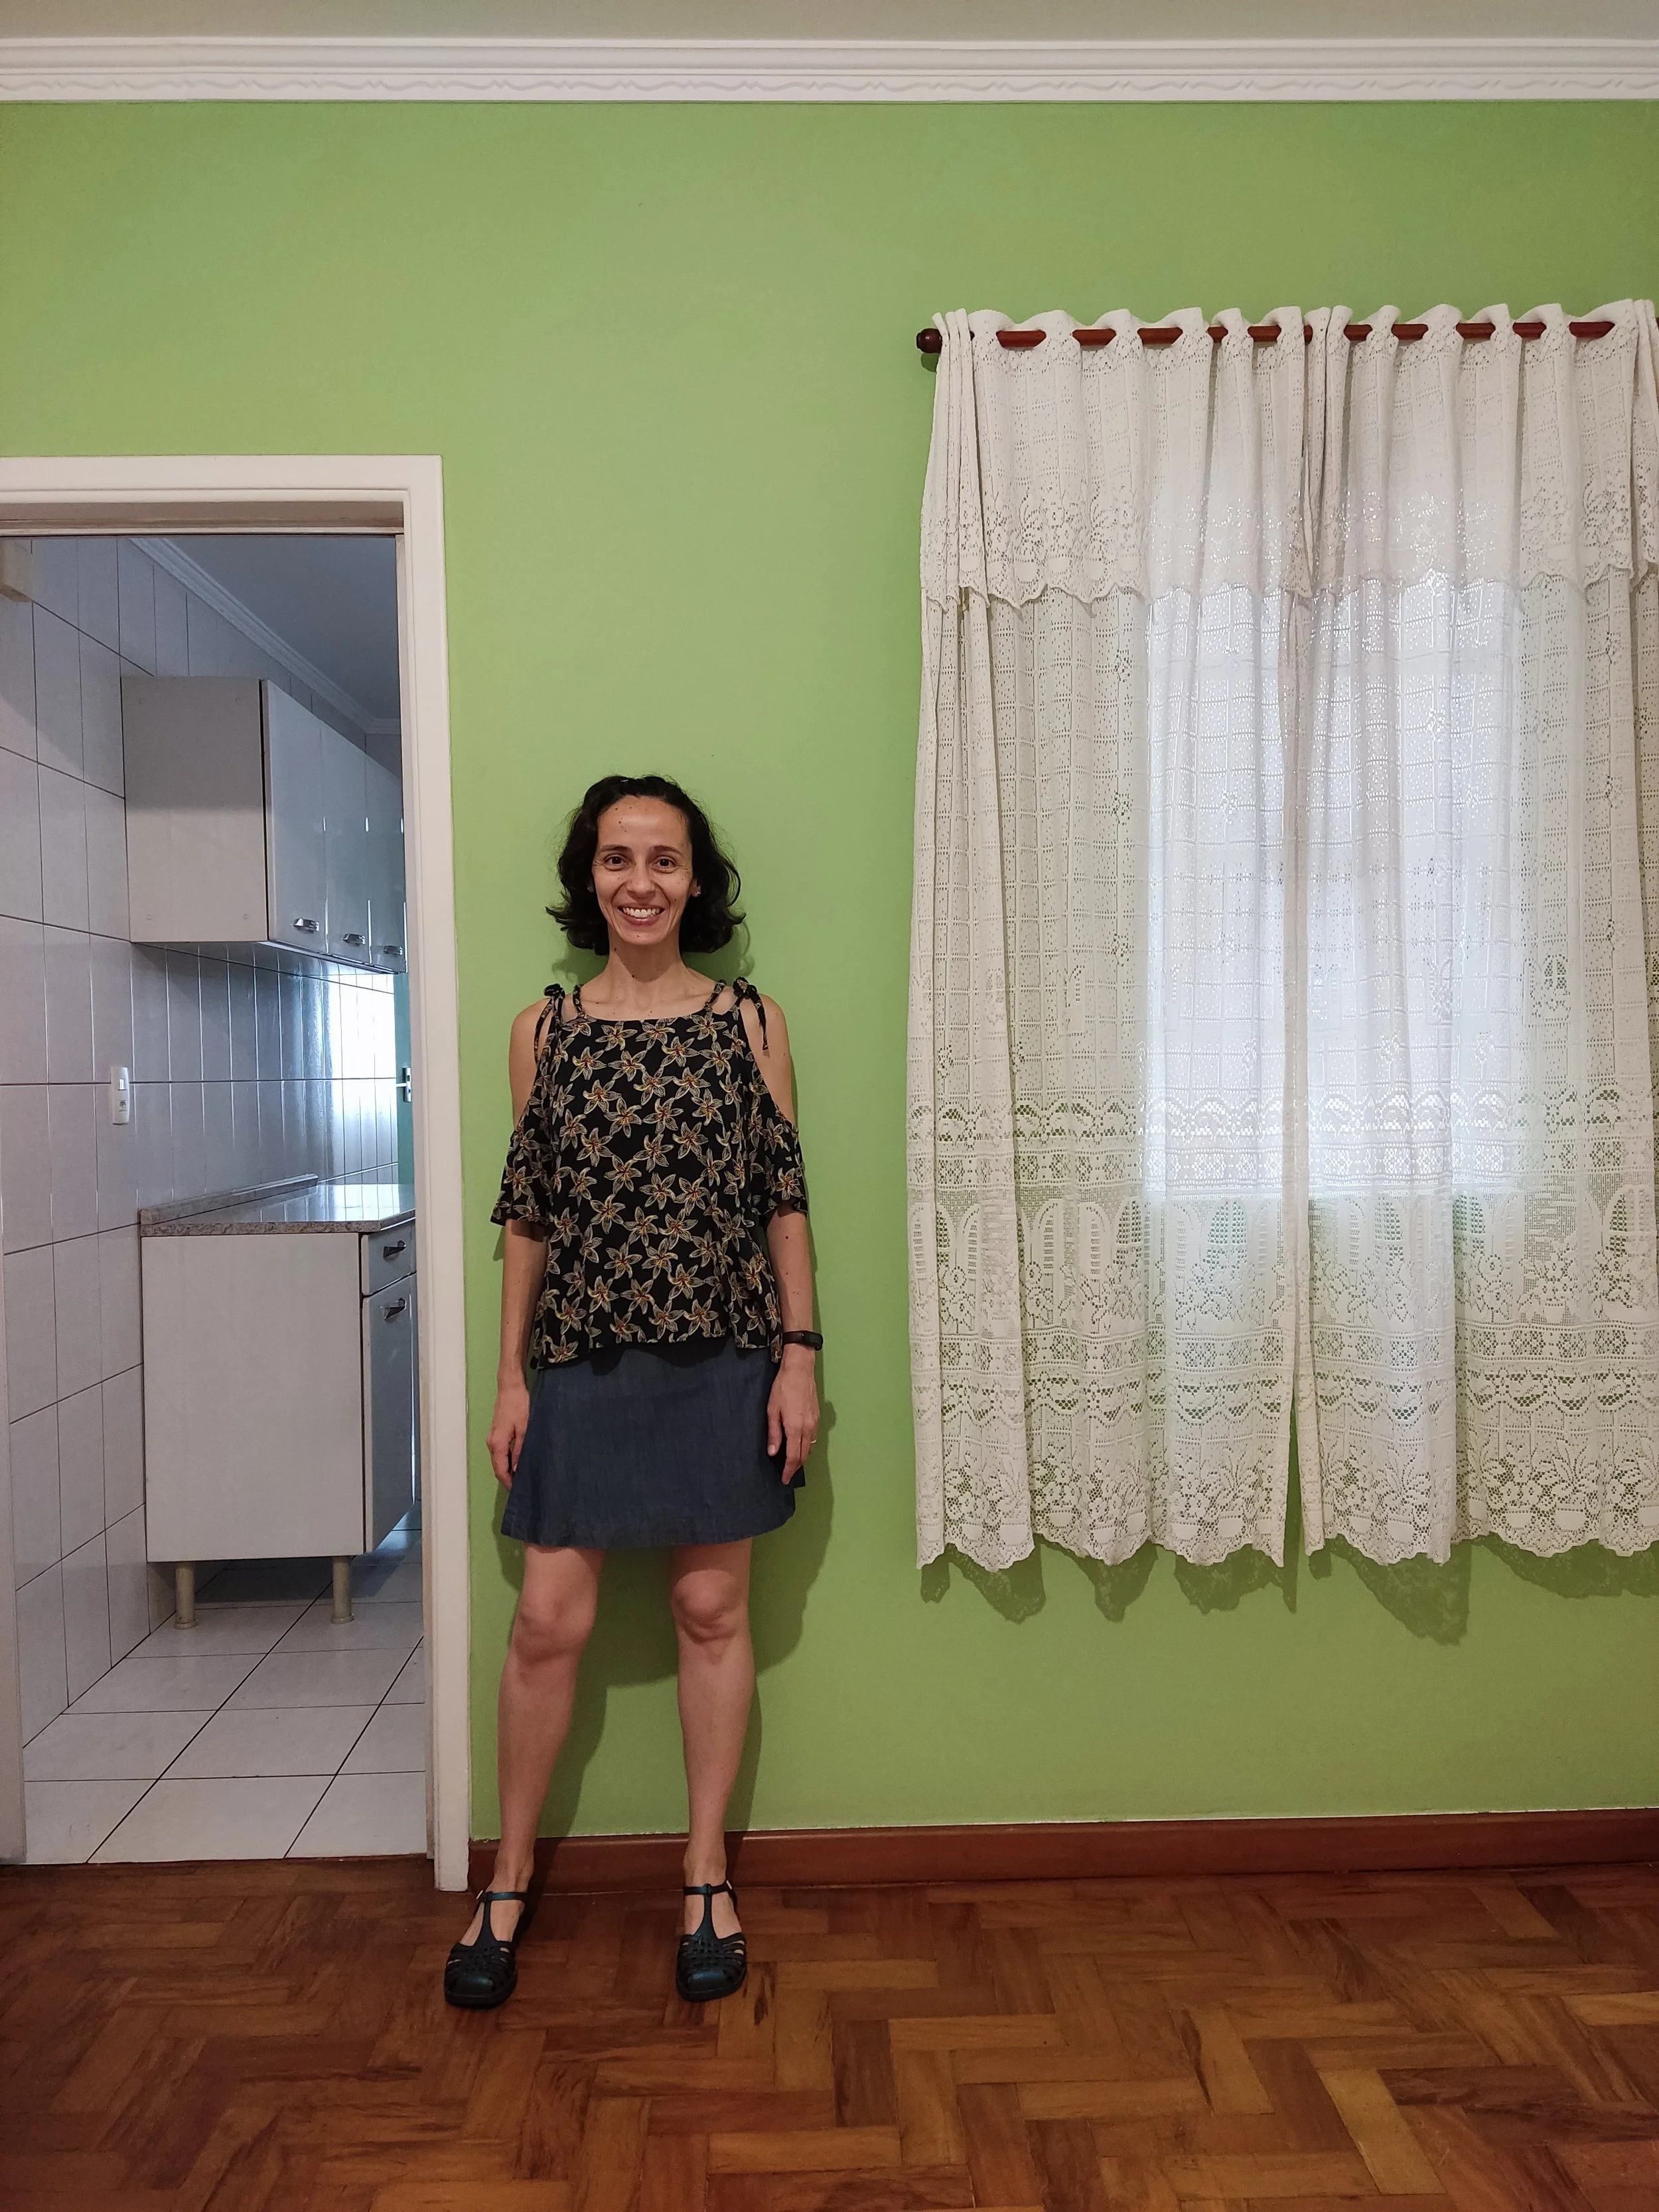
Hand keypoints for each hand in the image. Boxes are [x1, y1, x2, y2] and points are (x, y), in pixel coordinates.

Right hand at [487, 1377, 530, 1488]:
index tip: (518, 1491)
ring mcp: (492, 1437)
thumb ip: (520, 1450)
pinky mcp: (496, 1433)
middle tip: (522, 1487)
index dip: (508, 1482)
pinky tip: (517, 1462)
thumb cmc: (519, 1405)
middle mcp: (491, 1442)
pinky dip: (506, 1460)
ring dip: (507, 1469)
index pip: (500, 1470)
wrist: (510, 1387)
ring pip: (498, 1459)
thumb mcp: (524, 1429)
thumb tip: (516, 1469)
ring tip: (522, 1476)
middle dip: (508, 1478)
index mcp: (497, 1443)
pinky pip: (500, 1452)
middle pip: (497, 1467)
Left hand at [767, 1345, 819, 1482]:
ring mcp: (814, 1423)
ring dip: (802, 1458)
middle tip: (787, 1474)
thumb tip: (773, 1452)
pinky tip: (800, 1446)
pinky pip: (813, 1438)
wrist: (800, 1370)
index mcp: (795, 1428)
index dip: (788, 1470)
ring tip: (792, 1463)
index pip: (793, 1457)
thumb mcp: (772, 1410)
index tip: (784, 1479)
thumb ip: (774, 1433)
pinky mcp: (817, 1417)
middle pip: (803, 1455)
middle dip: (795, 1467)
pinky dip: (807, 1447)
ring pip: (810, 1448)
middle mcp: (807, 1428)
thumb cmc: (783, 1388)